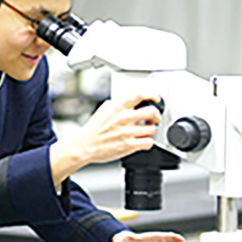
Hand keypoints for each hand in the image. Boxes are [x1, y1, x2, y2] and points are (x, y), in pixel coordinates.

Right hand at [48, 93, 162, 184]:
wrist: (84, 145)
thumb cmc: (93, 130)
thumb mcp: (103, 109)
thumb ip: (116, 104)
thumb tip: (126, 101)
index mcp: (118, 107)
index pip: (140, 95)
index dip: (152, 95)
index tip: (156, 98)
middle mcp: (125, 118)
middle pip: (152, 112)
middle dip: (156, 116)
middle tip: (154, 119)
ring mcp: (128, 132)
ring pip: (152, 129)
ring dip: (150, 131)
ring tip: (145, 132)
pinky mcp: (129, 145)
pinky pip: (148, 142)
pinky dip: (148, 142)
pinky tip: (142, 142)